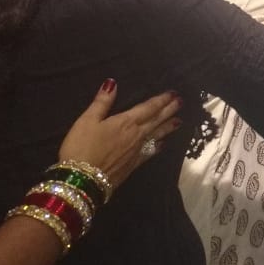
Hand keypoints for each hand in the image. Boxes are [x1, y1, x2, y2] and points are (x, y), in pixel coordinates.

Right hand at [58, 80, 181, 190]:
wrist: (82, 181)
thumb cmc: (81, 147)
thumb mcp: (87, 121)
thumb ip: (102, 102)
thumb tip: (112, 83)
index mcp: (126, 122)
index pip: (149, 108)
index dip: (162, 100)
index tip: (174, 94)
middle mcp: (136, 135)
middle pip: (156, 120)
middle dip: (170, 110)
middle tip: (182, 102)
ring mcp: (136, 151)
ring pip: (157, 136)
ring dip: (168, 127)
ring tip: (179, 121)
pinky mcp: (133, 165)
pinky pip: (149, 152)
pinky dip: (158, 147)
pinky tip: (162, 145)